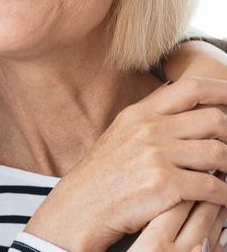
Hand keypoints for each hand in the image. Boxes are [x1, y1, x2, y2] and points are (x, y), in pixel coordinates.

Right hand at [24, 76, 226, 250]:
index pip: (190, 88)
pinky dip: (225, 195)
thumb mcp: (121, 135)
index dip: (221, 89)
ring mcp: (155, 155)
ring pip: (218, 152)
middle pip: (214, 119)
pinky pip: (212, 186)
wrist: (81, 205)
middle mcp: (148, 128)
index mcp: (139, 113)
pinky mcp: (163, 184)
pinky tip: (223, 199)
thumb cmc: (103, 175)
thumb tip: (185, 106)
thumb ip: (151, 120)